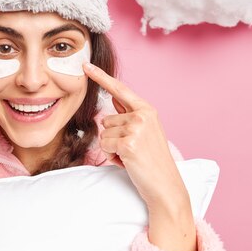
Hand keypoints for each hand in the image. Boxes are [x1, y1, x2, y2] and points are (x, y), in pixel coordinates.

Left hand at [83, 62, 189, 211]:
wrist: (166, 186)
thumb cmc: (152, 161)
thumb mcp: (144, 132)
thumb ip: (128, 116)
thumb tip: (112, 101)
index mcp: (147, 110)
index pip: (119, 89)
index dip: (101, 77)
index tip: (85, 65)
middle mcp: (142, 115)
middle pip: (105, 120)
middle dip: (113, 137)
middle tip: (132, 150)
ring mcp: (136, 128)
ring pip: (103, 134)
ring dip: (112, 148)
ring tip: (131, 157)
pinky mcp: (129, 143)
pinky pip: (105, 145)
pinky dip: (112, 157)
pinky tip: (128, 162)